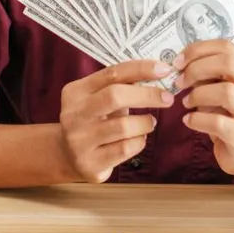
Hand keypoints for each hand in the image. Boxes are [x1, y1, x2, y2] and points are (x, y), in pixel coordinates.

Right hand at [58, 60, 174, 182]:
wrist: (67, 156)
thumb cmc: (93, 121)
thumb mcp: (98, 99)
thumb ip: (120, 86)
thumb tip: (158, 74)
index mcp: (76, 92)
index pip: (112, 73)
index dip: (141, 69)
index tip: (164, 69)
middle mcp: (74, 114)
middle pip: (115, 96)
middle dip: (148, 95)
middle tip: (167, 98)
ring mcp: (79, 140)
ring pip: (124, 126)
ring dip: (145, 122)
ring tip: (150, 122)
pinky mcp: (89, 163)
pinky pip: (125, 149)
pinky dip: (139, 141)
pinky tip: (138, 139)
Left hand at [175, 40, 233, 178]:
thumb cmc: (232, 118)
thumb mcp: (222, 91)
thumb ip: (208, 76)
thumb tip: (181, 64)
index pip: (227, 47)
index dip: (198, 51)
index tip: (178, 62)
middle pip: (229, 64)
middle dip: (197, 69)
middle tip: (180, 82)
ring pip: (227, 92)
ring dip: (198, 95)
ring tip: (186, 102)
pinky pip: (219, 122)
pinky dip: (198, 119)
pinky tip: (189, 121)